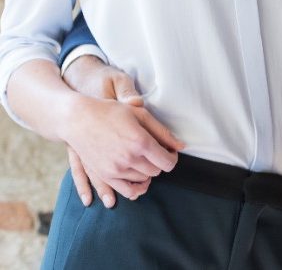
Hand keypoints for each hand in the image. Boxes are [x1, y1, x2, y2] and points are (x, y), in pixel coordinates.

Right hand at [59, 62, 181, 207]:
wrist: (78, 119)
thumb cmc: (111, 112)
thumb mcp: (140, 115)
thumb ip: (162, 132)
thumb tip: (181, 146)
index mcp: (141, 142)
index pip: (167, 162)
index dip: (172, 158)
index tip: (170, 151)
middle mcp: (129, 159)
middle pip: (156, 171)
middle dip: (160, 163)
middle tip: (157, 153)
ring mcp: (115, 170)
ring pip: (142, 180)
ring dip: (148, 173)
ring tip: (145, 160)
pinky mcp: (104, 175)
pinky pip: (126, 191)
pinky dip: (136, 188)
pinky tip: (138, 180)